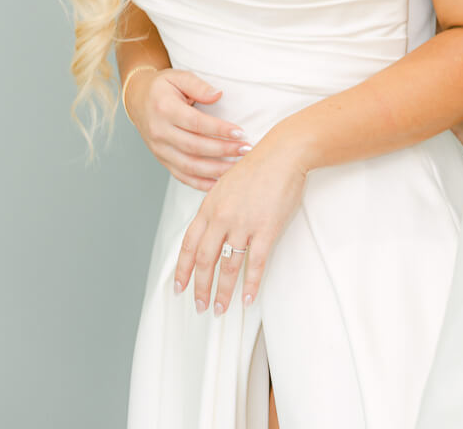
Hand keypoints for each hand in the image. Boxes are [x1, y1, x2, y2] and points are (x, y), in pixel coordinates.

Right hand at [124, 68, 250, 190]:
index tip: (240, 132)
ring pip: (189, 166)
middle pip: (194, 147)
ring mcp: (159, 149)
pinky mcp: (162, 160)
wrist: (137, 100)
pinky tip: (219, 183)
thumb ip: (198, 85)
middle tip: (246, 149)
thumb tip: (218, 95)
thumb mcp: (178, 76)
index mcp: (164, 109)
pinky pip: (182, 176)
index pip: (196, 123)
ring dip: (216, 170)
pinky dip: (200, 183)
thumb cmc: (162, 87)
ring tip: (238, 166)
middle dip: (223, 150)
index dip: (219, 129)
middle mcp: (159, 132)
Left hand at [173, 127, 306, 315]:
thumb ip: (214, 208)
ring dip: (223, 292)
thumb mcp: (225, 184)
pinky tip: (248, 299)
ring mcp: (244, 224)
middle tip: (200, 306)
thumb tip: (208, 231)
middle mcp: (222, 217)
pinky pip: (255, 263)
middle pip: (204, 260)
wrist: (283, 153)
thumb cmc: (257, 165)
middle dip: (200, 288)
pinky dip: (251, 284)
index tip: (179, 288)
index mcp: (209, 206)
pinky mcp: (266, 229)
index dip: (182, 270)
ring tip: (221, 309)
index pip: (189, 244)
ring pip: (228, 267)